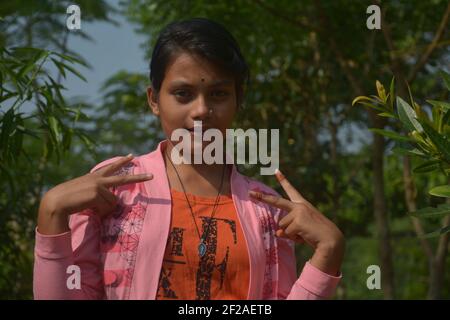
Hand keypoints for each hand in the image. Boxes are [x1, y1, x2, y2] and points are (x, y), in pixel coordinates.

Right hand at [37, 154, 152, 234]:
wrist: (57, 201)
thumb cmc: (69, 200)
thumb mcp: (85, 194)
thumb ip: (98, 194)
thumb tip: (112, 203)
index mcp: (94, 177)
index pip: (111, 167)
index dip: (122, 162)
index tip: (131, 156)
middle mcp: (99, 179)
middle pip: (124, 179)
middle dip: (139, 178)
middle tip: (152, 176)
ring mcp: (99, 185)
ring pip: (112, 201)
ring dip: (104, 209)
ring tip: (90, 207)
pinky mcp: (97, 193)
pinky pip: (106, 207)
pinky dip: (100, 212)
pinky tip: (89, 209)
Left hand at [248, 169, 343, 275]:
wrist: (331, 240)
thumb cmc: (316, 235)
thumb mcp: (300, 230)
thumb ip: (287, 229)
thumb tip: (277, 232)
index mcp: (302, 205)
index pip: (291, 190)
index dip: (283, 180)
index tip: (276, 171)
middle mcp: (299, 206)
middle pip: (276, 202)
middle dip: (262, 198)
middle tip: (250, 193)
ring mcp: (298, 212)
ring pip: (282, 225)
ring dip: (290, 233)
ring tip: (304, 234)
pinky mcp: (297, 221)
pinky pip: (286, 233)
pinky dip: (294, 238)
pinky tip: (305, 237)